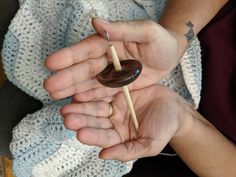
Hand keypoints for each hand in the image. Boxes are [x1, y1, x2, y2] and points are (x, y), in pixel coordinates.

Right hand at [44, 18, 185, 100]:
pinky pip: (102, 92)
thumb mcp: (146, 32)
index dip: (69, 56)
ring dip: (73, 89)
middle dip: (66, 77)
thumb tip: (95, 21)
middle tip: (49, 86)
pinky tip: (77, 102)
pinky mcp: (118, 86)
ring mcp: (111, 74)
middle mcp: (106, 58)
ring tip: (56, 95)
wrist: (171, 54)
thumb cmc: (160, 40)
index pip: (86, 49)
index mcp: (109, 42)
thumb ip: (121, 29)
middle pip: (84, 68)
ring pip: (89, 82)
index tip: (51, 63)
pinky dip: (90, 97)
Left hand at [60, 85, 192, 160]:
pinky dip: (93, 92)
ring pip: (96, 106)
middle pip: (95, 121)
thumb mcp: (150, 144)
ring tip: (69, 106)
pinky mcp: (117, 92)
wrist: (175, 108)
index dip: (92, 135)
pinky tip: (82, 92)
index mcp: (120, 137)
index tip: (80, 134)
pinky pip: (104, 91)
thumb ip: (128, 152)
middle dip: (81, 120)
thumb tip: (104, 156)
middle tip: (68, 118)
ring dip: (82, 106)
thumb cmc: (165, 128)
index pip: (103, 137)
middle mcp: (114, 122)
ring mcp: (115, 106)